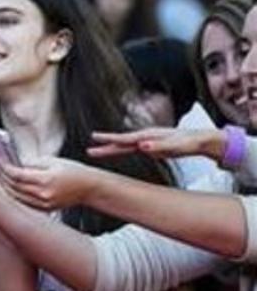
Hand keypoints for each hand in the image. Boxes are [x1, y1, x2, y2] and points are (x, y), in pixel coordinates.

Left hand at [0, 156, 98, 211]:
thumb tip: (16, 163)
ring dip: (6, 187)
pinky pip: (24, 203)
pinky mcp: (45, 209)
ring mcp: (44, 203)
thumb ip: (32, 163)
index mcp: (45, 179)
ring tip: (0, 178)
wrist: (89, 187)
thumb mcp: (53, 161)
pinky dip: (14, 196)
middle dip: (2, 177)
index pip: (17, 175)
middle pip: (14, 186)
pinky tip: (10, 189)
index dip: (5, 168)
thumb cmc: (74, 172)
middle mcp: (43, 194)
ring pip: (16, 197)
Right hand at [89, 127, 222, 161]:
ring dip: (111, 149)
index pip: (125, 139)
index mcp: (149, 136)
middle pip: (122, 142)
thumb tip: (142, 147)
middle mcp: (146, 137)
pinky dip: (121, 150)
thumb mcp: (176, 146)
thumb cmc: (189, 143)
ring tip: (96, 151)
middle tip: (89, 148)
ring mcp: (147, 141)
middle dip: (105, 144)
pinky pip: (131, 149)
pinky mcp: (150, 147)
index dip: (110, 139)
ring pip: (125, 146)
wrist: (201, 140)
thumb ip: (159, 147)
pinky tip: (117, 153)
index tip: (94, 138)